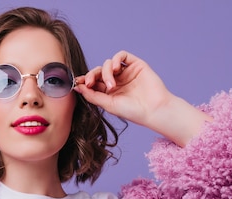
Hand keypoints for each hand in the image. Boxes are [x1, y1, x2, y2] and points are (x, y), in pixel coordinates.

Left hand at [74, 51, 211, 145]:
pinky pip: (121, 56)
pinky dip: (115, 60)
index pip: (92, 82)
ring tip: (112, 86)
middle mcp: (116, 81)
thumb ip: (92, 95)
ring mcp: (125, 73)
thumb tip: (77, 87)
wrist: (153, 109)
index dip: (84, 80)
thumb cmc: (132, 111)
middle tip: (90, 83)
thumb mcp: (108, 105)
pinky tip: (115, 70)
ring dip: (105, 73)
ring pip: (107, 64)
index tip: (77, 82)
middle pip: (98, 71)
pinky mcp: (135, 65)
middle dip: (91, 75)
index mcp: (108, 92)